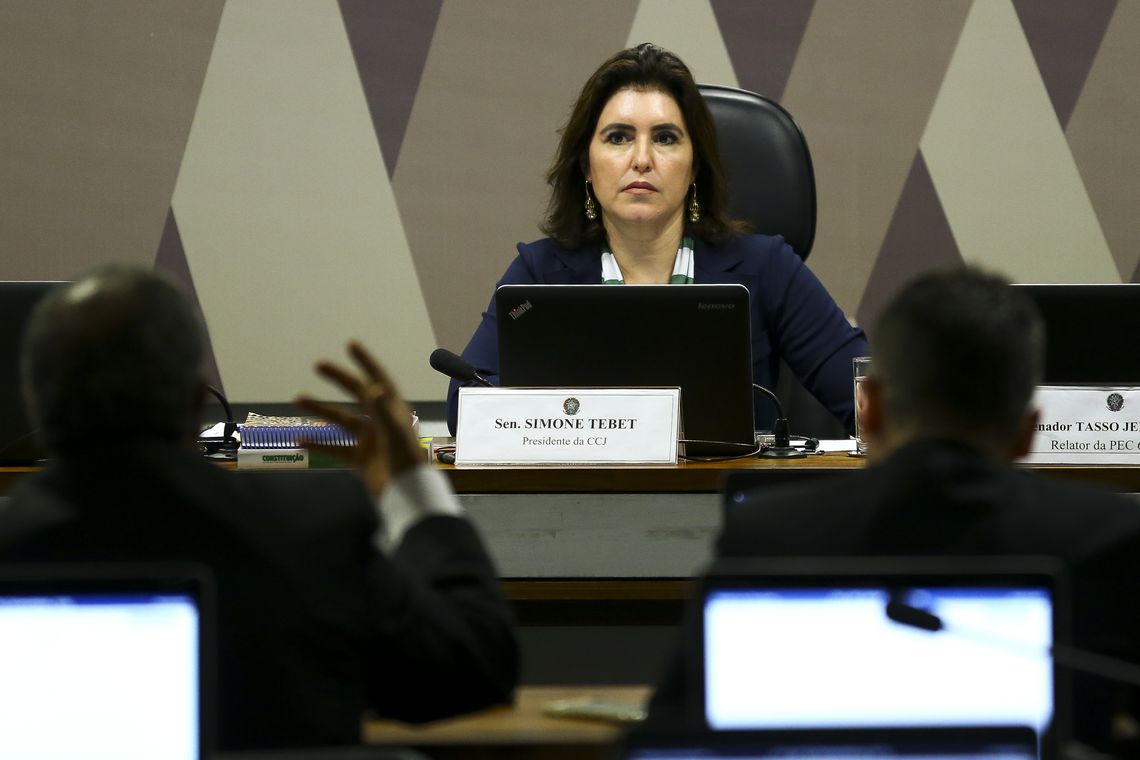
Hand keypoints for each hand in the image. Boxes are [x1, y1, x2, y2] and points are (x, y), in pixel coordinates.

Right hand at [295, 341, 421, 496]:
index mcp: (394, 410)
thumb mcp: (395, 435)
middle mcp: (381, 420)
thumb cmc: (407, 464)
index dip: (366, 361)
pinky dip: (319, 443)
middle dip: (339, 378)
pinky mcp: (361, 458)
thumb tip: (372, 388)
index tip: (350, 344)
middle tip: (317, 364)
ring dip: (321, 410)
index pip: (379, 379)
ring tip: (297, 399)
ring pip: (341, 419)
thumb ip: (383, 412)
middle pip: (358, 393)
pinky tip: (300, 440)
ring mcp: (370, 439)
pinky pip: (336, 447)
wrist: (406, 496)